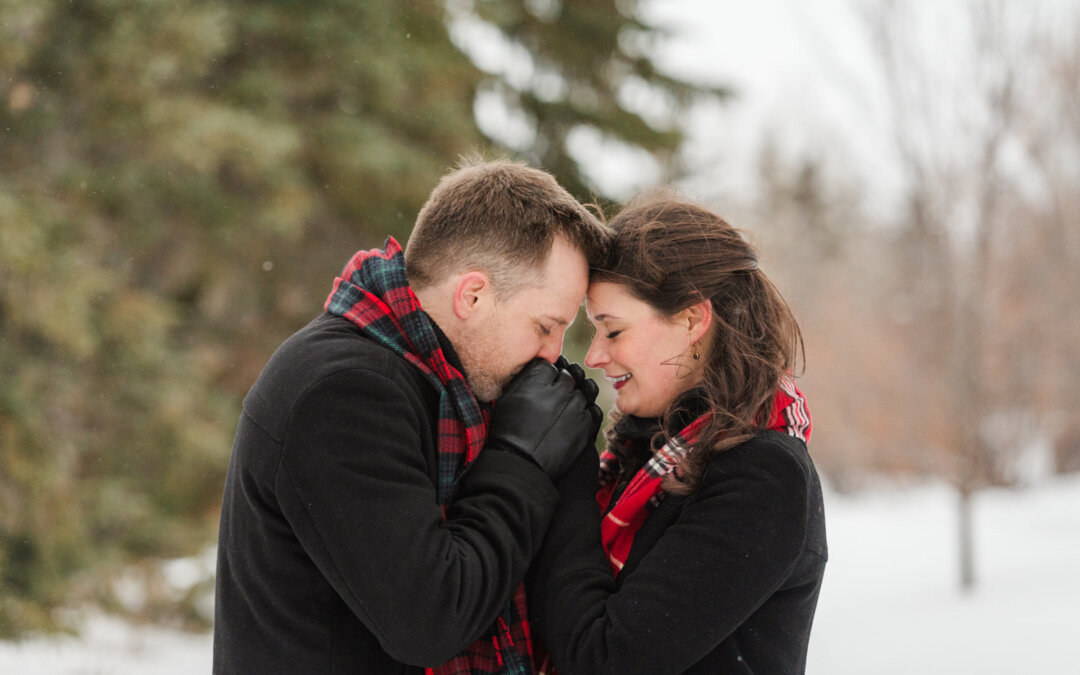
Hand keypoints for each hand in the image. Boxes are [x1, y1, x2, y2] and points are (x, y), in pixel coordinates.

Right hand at [488, 359, 596, 480]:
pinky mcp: (586, 425)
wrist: (520, 463)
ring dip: (577, 397)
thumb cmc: (509, 431)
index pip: (551, 366)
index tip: (544, 385)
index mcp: (538, 378)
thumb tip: (540, 366)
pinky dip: (585, 412)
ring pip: (585, 390)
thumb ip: (526, 377)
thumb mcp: (509, 396)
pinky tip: (573, 420)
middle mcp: (560, 389)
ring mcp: (576, 407)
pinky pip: (593, 410)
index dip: (548, 375)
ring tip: (564, 409)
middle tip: (553, 400)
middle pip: (569, 376)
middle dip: (563, 385)